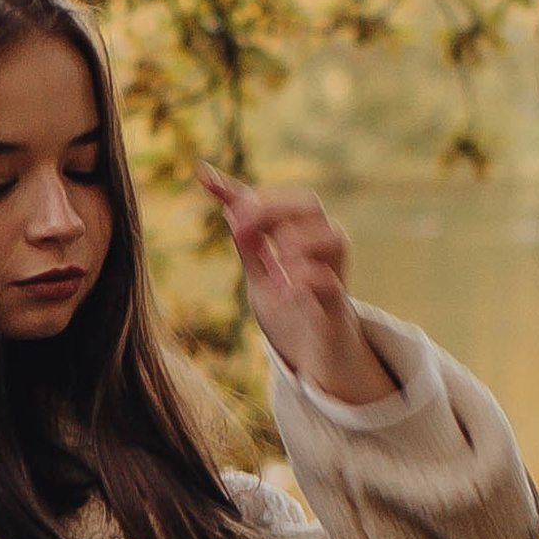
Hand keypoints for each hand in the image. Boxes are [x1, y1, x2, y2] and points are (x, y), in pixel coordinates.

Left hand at [198, 165, 397, 406]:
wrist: (320, 360)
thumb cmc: (292, 312)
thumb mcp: (261, 276)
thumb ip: (249, 245)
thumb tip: (230, 210)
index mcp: (299, 236)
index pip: (274, 200)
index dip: (240, 189)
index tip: (204, 177)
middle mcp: (320, 249)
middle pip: (310, 205)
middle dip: (272, 207)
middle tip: (240, 226)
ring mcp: (332, 276)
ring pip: (333, 237)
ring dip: (297, 240)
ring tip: (274, 257)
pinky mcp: (334, 310)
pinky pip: (330, 284)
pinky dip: (304, 281)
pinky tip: (281, 290)